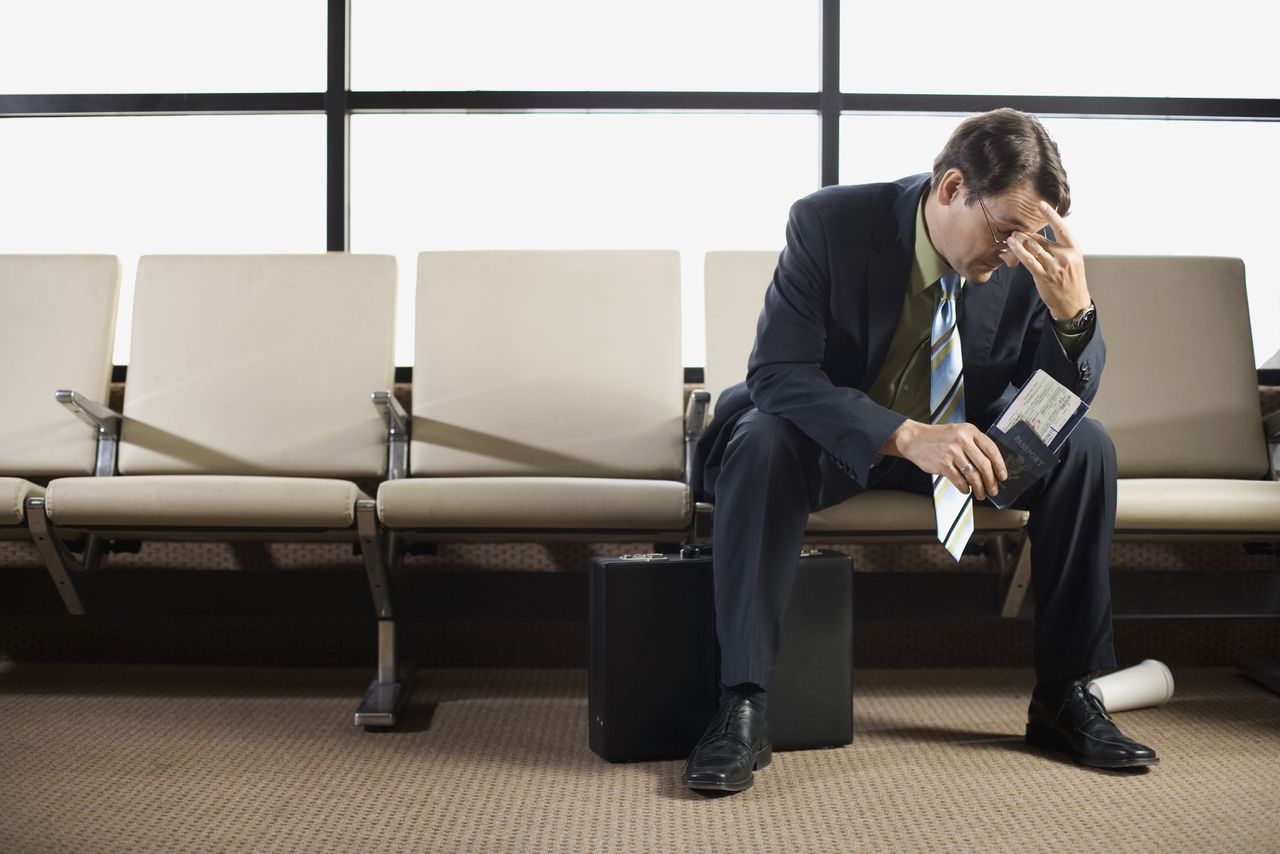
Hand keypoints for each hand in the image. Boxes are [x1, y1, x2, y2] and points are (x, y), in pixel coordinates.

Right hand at [883, 420, 1006, 500]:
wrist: (914, 439)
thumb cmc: (938, 438)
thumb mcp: (958, 432)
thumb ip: (974, 444)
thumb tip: (991, 466)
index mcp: (969, 431)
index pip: (991, 449)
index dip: (1000, 465)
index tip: (1003, 476)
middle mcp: (962, 440)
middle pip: (984, 465)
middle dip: (991, 481)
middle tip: (994, 489)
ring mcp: (952, 452)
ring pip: (973, 475)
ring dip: (979, 488)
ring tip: (981, 494)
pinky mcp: (943, 464)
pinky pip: (959, 481)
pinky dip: (965, 489)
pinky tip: (967, 490)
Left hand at [1007, 201, 1091, 320]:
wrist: (1072, 302)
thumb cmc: (1071, 280)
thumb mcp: (1073, 261)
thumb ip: (1061, 247)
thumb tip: (1045, 234)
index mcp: (1074, 249)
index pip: (1062, 227)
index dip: (1051, 215)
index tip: (1041, 204)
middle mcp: (1065, 255)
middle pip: (1042, 239)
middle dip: (1027, 234)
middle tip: (1016, 230)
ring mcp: (1054, 266)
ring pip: (1033, 247)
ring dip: (1020, 241)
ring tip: (1011, 237)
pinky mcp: (1043, 275)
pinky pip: (1028, 260)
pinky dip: (1018, 251)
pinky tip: (1012, 245)